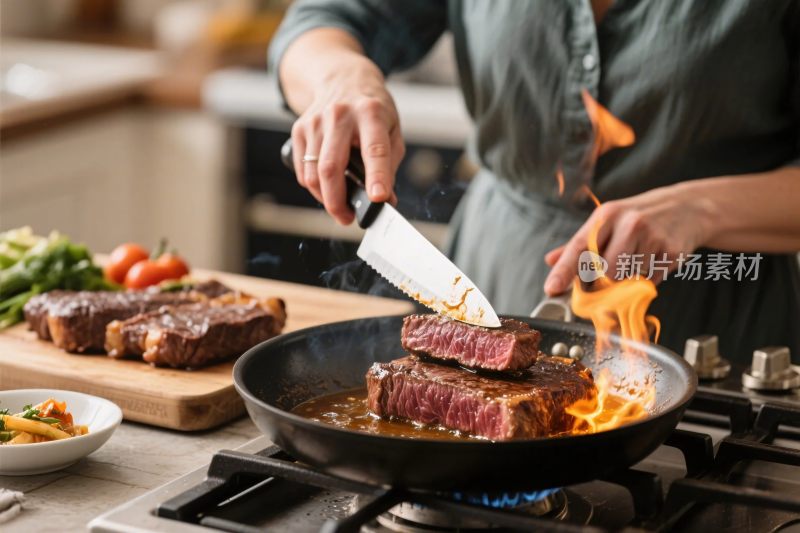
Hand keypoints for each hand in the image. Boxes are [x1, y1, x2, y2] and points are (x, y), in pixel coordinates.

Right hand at [290, 56, 403, 224]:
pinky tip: (326, 186)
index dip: (377, 176)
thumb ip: (390, 164)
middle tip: (348, 218)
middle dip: (338, 202)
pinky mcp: (299, 128)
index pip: (374, 149)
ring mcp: (316, 121)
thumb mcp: (392, 129)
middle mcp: (340, 114)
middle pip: (332, 167)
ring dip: (325, 198)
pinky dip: (314, 186)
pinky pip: (303, 169)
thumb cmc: (372, 108)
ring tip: (340, 205)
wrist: (342, 77)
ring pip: (313, 174)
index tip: (379, 198)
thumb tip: (385, 200)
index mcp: (371, 113)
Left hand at [543, 183, 714, 294]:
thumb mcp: (608, 222)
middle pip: (605, 271)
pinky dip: (648, 277)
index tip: (551, 288)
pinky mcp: (670, 251)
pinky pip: (649, 281)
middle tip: (615, 269)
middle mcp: (628, 223)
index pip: (579, 247)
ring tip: (639, 256)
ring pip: (627, 278)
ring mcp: (651, 236)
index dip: (564, 270)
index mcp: (606, 216)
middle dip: (606, 279)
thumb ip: (579, 244)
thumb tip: (550, 260)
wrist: (688, 207)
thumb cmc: (639, 217)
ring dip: (629, 277)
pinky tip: (654, 258)